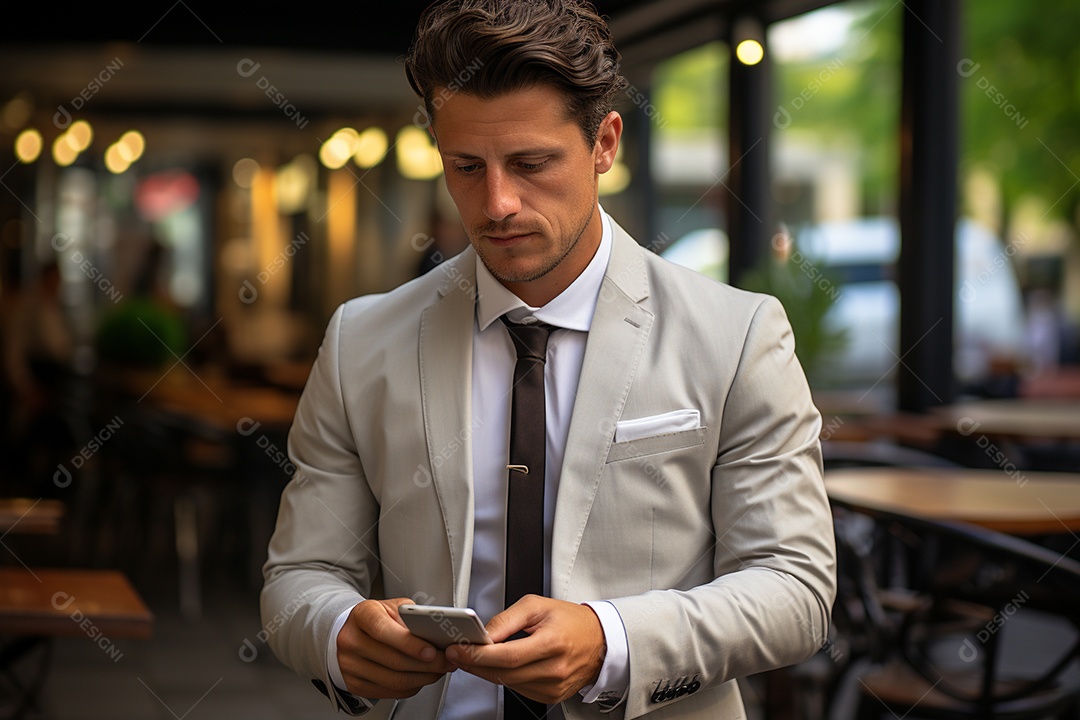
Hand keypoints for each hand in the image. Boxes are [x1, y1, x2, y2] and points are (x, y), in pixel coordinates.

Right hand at [336, 598, 455, 698]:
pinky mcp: (354, 684)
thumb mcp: (392, 607)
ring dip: (423, 678)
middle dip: (427, 665)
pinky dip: (411, 687)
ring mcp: (350, 665)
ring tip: (439, 671)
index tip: (432, 651)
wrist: (350, 631)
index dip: (410, 644)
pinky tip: (422, 678)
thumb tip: (435, 633)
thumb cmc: (376, 618)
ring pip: (394, 680)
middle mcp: (351, 641)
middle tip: (446, 662)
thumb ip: (411, 616)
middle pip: (393, 661)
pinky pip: (389, 691)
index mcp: (362, 615)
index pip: (384, 631)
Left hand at [445, 595, 604, 703]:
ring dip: (487, 672)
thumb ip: (507, 619)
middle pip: (504, 673)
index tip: (460, 649)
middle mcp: (554, 669)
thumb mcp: (537, 606)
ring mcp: (553, 687)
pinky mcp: (551, 696)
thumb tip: (483, 634)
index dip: (479, 655)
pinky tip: (499, 666)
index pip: (507, 656)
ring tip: (476, 657)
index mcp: (552, 642)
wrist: (599, 640)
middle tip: (459, 653)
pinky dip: (505, 678)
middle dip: (476, 664)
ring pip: (509, 684)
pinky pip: (519, 690)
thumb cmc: (570, 621)